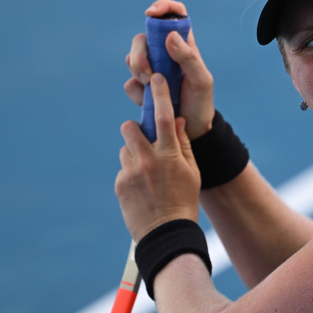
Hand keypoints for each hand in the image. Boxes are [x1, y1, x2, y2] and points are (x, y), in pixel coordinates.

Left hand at [116, 73, 201, 241]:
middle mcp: (148, 160)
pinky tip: (142, 190)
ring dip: (134, 154)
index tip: (157, 78)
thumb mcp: (192, 172)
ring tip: (146, 174)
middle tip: (143, 139)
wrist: (166, 233)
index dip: (159, 95)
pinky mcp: (120, 184)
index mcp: (170, 155)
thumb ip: (183, 145)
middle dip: (135, 129)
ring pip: (126, 149)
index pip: (163, 117)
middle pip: (130, 127)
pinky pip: (124, 169)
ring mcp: (132, 172)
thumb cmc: (184, 202)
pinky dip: (131, 175)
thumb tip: (176, 121)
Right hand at [124, 0, 215, 139]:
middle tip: (148, 74)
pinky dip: (137, 92)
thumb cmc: (201, 102)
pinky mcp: (141, 88)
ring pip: (131, 59)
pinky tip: (150, 101)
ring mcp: (151, 70)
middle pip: (142, 39)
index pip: (174, 15)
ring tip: (152, 89)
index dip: (162, 8)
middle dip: (140, 53)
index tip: (151, 14)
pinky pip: (130, 83)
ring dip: (137, 72)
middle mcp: (164, 54)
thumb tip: (169, 36)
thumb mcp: (201, 80)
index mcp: (183, 46)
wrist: (193, 130)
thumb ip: (189, 58)